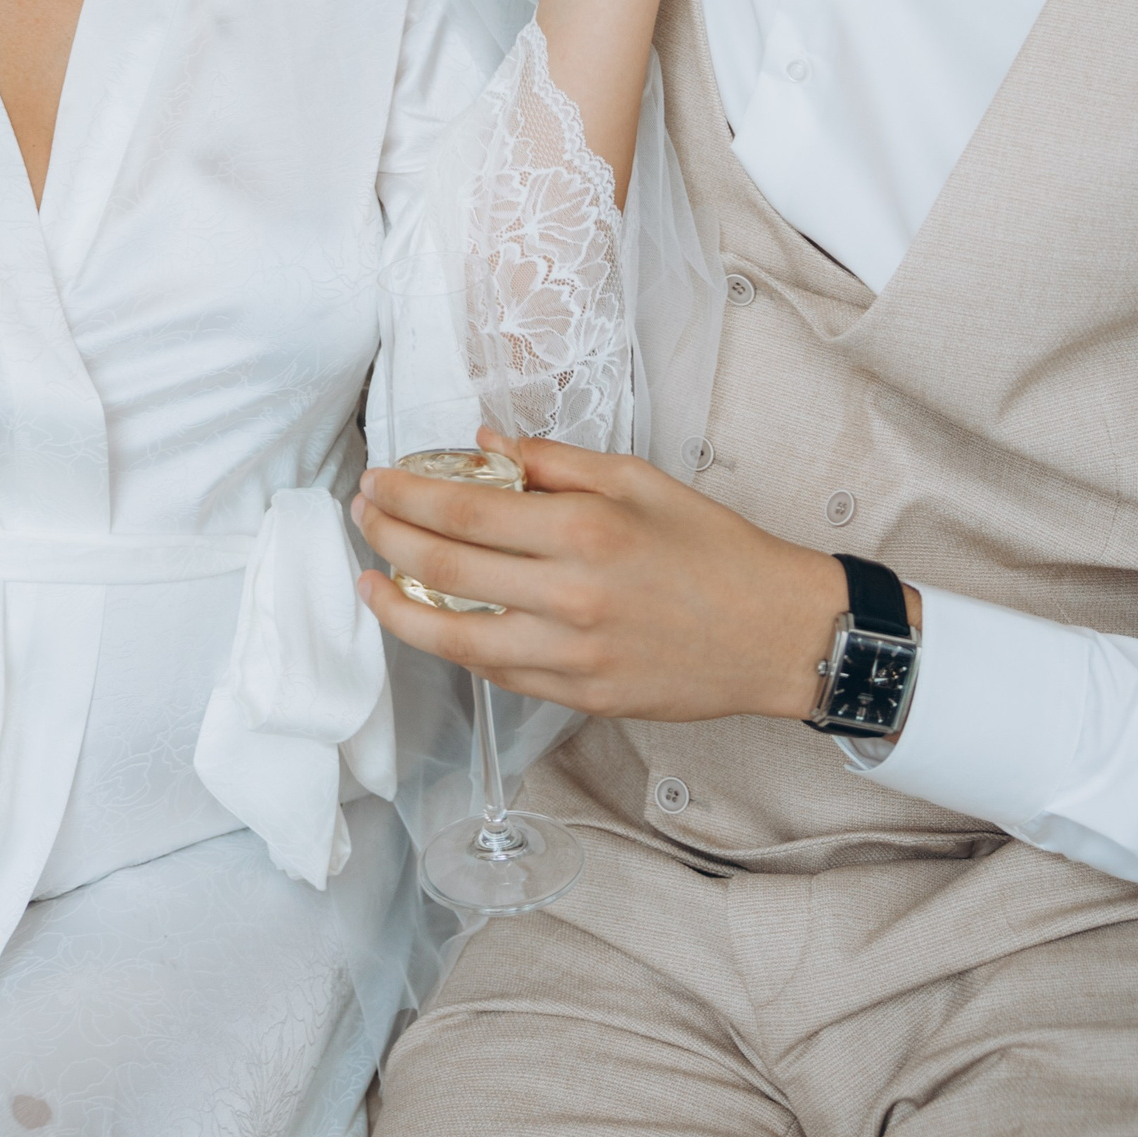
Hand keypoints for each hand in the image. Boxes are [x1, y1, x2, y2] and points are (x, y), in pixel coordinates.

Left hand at [352, 430, 847, 721]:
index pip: (463, 508)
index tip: (376, 480)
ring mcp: (571, 656)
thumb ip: (554, 460)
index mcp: (583, 529)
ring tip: (371, 582)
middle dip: (388, 537)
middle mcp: (569, 595)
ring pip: (454, 637)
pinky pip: (496, 673)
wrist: (774, 633)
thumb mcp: (638, 479)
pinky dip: (455, 646)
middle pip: (445, 567)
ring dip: (399, 608)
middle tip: (363, 516)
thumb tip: (484, 439)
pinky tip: (433, 622)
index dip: (406, 494)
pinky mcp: (579, 697)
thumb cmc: (712, 547)